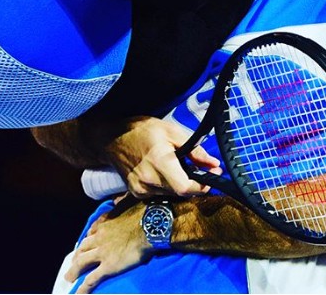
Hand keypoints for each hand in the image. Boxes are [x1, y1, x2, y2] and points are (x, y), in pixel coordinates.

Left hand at [65, 196, 148, 293]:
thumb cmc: (144, 210)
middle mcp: (100, 236)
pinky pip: (91, 279)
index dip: (88, 238)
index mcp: (106, 221)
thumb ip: (121, 201)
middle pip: (83, 246)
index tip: (87, 242)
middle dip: (77, 255)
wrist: (151, 224)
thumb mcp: (130, 200)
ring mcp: (102, 252)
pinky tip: (79, 293)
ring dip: (74, 270)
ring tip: (69, 277)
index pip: (92, 231)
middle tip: (75, 262)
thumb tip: (117, 199)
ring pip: (82, 262)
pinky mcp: (108, 266)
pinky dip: (83, 288)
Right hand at [104, 116, 221, 197]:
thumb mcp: (172, 131)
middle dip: (194, 183)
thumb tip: (213, 164)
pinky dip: (168, 185)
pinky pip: (159, 194)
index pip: (184, 188)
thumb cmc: (142, 130)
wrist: (112, 138)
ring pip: (170, 194)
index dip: (202, 186)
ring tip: (181, 166)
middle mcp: (148, 180)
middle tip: (202, 169)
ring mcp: (141, 188)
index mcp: (159, 162)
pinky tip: (166, 171)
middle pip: (180, 192)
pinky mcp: (136, 192)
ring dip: (180, 184)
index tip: (213, 176)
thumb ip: (195, 150)